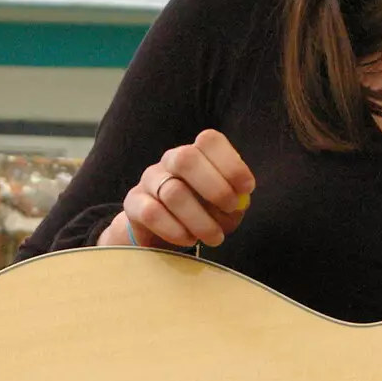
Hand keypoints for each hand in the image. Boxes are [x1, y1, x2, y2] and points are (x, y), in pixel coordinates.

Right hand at [97, 129, 256, 248]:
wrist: (164, 231)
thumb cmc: (203, 211)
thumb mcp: (224, 205)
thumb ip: (235, 201)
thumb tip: (238, 202)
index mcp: (198, 152)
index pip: (210, 141)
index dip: (231, 163)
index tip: (247, 189)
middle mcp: (171, 160)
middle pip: (187, 159)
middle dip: (215, 188)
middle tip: (230, 209)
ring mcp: (150, 179)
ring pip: (173, 192)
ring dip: (200, 219)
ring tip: (214, 237)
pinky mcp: (134, 203)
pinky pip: (152, 213)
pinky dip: (175, 230)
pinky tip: (188, 240)